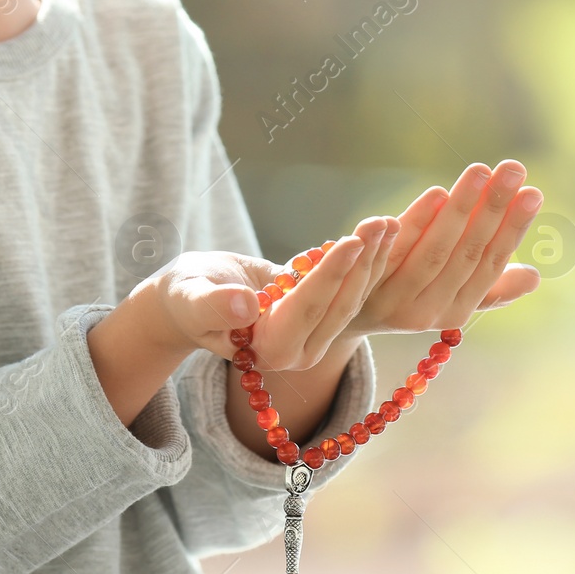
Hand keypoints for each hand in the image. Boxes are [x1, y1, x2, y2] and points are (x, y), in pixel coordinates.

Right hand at [152, 214, 400, 371]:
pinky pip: (350, 285)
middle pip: (337, 304)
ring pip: (351, 296)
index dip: (329, 276)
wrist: (196, 297)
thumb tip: (245, 307)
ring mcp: (314, 336)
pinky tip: (384, 230)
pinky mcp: (323, 316)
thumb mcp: (191, 299)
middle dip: (361, 263)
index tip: (351, 242)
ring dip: (372, 259)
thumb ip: (214, 307)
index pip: (306, 310)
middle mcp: (299, 351)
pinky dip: (366, 258)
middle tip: (381, 224)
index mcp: (268, 351)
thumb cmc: (187, 297)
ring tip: (387, 222)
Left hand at [342, 160, 542, 337]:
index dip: (513, 230)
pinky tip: (435, 193)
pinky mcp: (360, 278)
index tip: (533, 193)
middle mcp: (425, 310)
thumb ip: (489, 287)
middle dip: (492, 211)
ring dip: (459, 211)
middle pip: (465, 256)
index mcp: (454, 311)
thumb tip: (534, 277)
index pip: (490, 266)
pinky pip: (391, 250)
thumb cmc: (406, 296)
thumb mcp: (449, 296)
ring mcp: (391, 296)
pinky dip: (414, 223)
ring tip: (480, 171)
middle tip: (514, 168)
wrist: (337, 316)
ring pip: (432, 252)